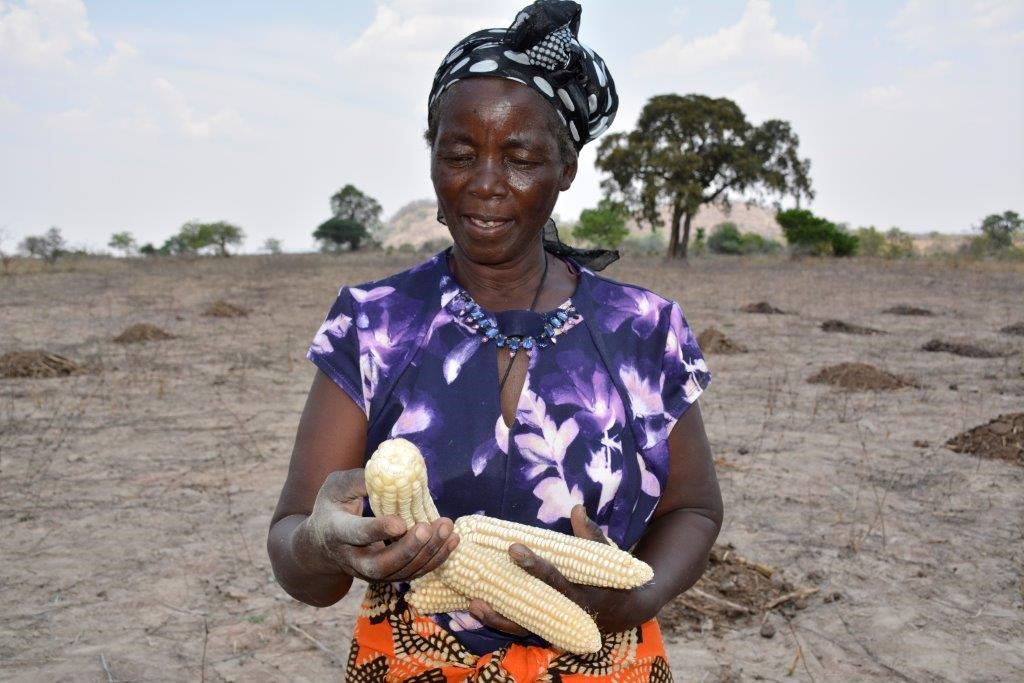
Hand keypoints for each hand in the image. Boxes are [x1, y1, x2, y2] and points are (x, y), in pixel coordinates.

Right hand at [299, 468, 458, 582]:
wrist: (323, 545)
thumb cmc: (333, 506)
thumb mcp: (337, 487)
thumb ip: (360, 480)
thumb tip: (392, 472)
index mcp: (336, 532)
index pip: (356, 534)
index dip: (378, 530)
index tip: (400, 522)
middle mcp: (353, 559)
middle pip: (381, 565)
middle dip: (407, 549)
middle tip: (427, 528)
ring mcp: (371, 572)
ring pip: (401, 572)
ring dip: (428, 552)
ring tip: (447, 528)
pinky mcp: (388, 575)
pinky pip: (414, 572)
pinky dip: (435, 559)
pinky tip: (452, 539)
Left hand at [468, 505, 653, 635]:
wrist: (625, 612)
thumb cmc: (613, 577)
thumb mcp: (608, 556)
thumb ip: (591, 534)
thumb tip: (577, 508)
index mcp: (583, 594)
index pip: (555, 579)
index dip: (534, 565)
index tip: (513, 548)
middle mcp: (567, 615)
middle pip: (532, 609)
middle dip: (505, 600)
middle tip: (480, 581)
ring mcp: (556, 625)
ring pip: (523, 626)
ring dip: (497, 618)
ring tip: (473, 604)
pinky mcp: (547, 630)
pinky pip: (522, 628)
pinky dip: (501, 622)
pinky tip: (479, 610)